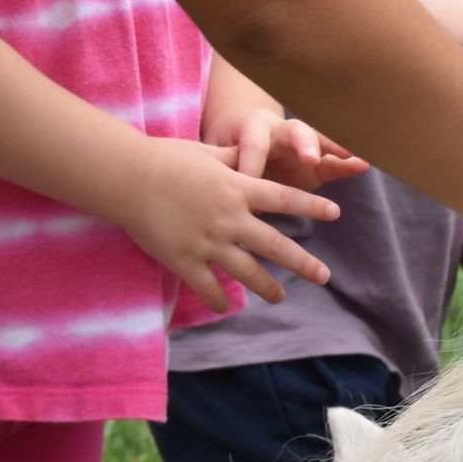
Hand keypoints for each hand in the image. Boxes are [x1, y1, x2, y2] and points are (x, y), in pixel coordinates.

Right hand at [108, 136, 339, 312]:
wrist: (127, 177)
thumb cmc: (165, 158)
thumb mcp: (206, 154)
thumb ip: (233, 160)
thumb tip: (251, 155)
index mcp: (237, 188)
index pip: (284, 199)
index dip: (311, 206)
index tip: (335, 213)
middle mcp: (229, 218)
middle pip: (275, 245)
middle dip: (303, 263)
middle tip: (324, 276)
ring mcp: (208, 242)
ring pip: (247, 272)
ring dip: (268, 288)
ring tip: (281, 298)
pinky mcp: (185, 260)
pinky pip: (208, 287)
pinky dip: (218, 300)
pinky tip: (225, 307)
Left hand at [213, 102, 366, 189]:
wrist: (234, 144)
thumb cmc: (221, 154)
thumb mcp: (213, 159)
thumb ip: (219, 170)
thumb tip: (217, 196)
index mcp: (250, 127)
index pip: (253, 144)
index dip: (250, 164)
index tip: (244, 186)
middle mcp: (279, 131)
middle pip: (294, 131)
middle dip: (302, 143)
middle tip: (308, 158)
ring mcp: (300, 147)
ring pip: (319, 142)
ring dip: (334, 149)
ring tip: (352, 156)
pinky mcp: (314, 166)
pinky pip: (332, 162)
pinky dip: (346, 163)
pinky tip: (362, 164)